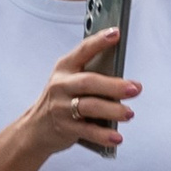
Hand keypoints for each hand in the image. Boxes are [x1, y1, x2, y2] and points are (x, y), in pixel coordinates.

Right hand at [28, 27, 140, 161]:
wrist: (35, 128)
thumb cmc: (61, 100)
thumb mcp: (69, 81)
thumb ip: (92, 76)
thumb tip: (125, 82)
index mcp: (65, 68)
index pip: (84, 50)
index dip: (100, 41)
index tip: (116, 33)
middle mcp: (61, 85)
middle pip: (89, 82)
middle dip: (114, 85)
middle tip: (135, 88)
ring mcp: (60, 107)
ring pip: (89, 106)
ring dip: (112, 110)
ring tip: (129, 113)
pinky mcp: (64, 127)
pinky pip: (86, 131)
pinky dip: (103, 135)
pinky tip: (116, 137)